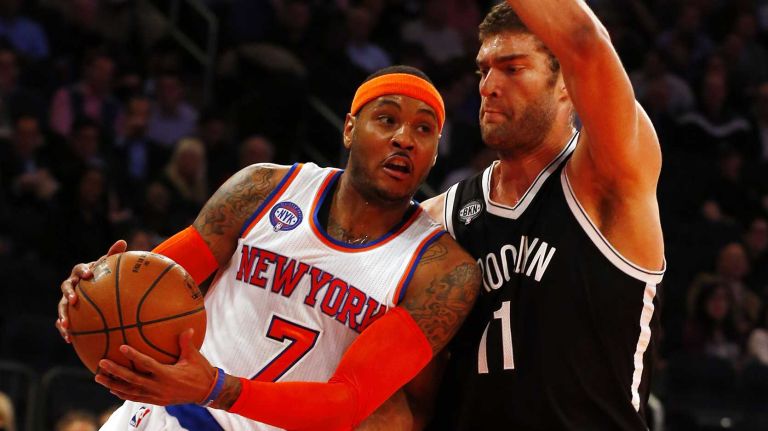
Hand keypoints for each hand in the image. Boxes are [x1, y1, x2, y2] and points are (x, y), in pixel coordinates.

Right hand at [56, 240, 126, 342]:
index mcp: (81, 272)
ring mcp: (66, 299)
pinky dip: (64, 329)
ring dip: (62, 315)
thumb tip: (123, 241)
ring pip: (61, 307)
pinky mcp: (67, 312)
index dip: (83, 270)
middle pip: (66, 287)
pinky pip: (62, 321)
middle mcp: (71, 285)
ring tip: (66, 325)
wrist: (93, 287)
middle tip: (73, 300)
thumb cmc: (102, 275)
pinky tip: (69, 339)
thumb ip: (114, 254)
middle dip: (68, 294)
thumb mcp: (107, 265)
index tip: (88, 274)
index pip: (79, 268)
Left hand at [94, 329, 216, 405]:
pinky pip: (136, 398)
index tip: (121, 347)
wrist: (206, 392)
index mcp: (168, 374)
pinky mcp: (157, 401)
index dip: (134, 356)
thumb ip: (187, 342)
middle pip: (133, 380)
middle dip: (115, 372)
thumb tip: (187, 327)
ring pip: (130, 391)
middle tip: (101, 364)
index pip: (147, 364)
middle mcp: (160, 387)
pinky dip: (123, 394)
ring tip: (99, 378)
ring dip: (113, 384)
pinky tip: (113, 389)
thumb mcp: (194, 356)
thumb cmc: (201, 372)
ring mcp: (157, 396)